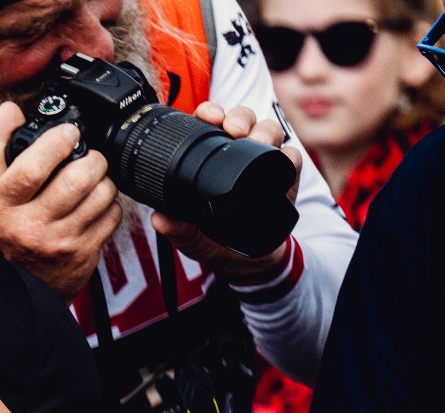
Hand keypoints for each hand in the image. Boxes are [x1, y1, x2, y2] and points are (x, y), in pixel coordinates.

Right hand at [0, 102, 122, 300]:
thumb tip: (9, 110)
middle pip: (77, 178)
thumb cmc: (8, 230)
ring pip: (101, 194)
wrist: (21, 284)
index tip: (68, 133)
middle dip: (92, 158)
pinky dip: (110, 204)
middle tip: (88, 157)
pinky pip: (112, 216)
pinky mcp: (84, 253)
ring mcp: (60, 242)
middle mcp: (30, 226)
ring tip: (92, 181)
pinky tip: (95, 205)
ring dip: (104, 180)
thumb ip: (2, 147)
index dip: (57, 142)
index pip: (33, 167)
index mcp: (4, 205)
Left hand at [150, 101, 300, 279]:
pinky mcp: (285, 176)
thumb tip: (159, 219)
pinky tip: (282, 161)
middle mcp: (238, 155)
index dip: (210, 113)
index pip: (210, 125)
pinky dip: (288, 156)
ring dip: (265, 131)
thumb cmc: (215, 241)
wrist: (247, 260)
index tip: (208, 115)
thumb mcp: (192, 237)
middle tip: (234, 128)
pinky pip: (292, 157)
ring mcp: (263, 163)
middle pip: (242, 120)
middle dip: (239, 116)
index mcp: (211, 159)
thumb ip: (178, 228)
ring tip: (258, 141)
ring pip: (269, 131)